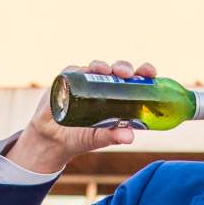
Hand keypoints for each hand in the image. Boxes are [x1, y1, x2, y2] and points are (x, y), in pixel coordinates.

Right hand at [6, 59, 148, 174]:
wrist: (52, 138)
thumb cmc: (81, 136)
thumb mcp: (99, 138)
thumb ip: (113, 137)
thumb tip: (130, 137)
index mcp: (117, 96)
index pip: (134, 81)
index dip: (143, 74)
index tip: (151, 73)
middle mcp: (103, 85)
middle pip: (117, 70)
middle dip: (124, 67)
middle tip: (127, 74)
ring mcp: (85, 80)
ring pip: (97, 66)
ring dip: (103, 66)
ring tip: (107, 70)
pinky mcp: (67, 79)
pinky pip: (75, 70)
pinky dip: (80, 69)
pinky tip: (85, 70)